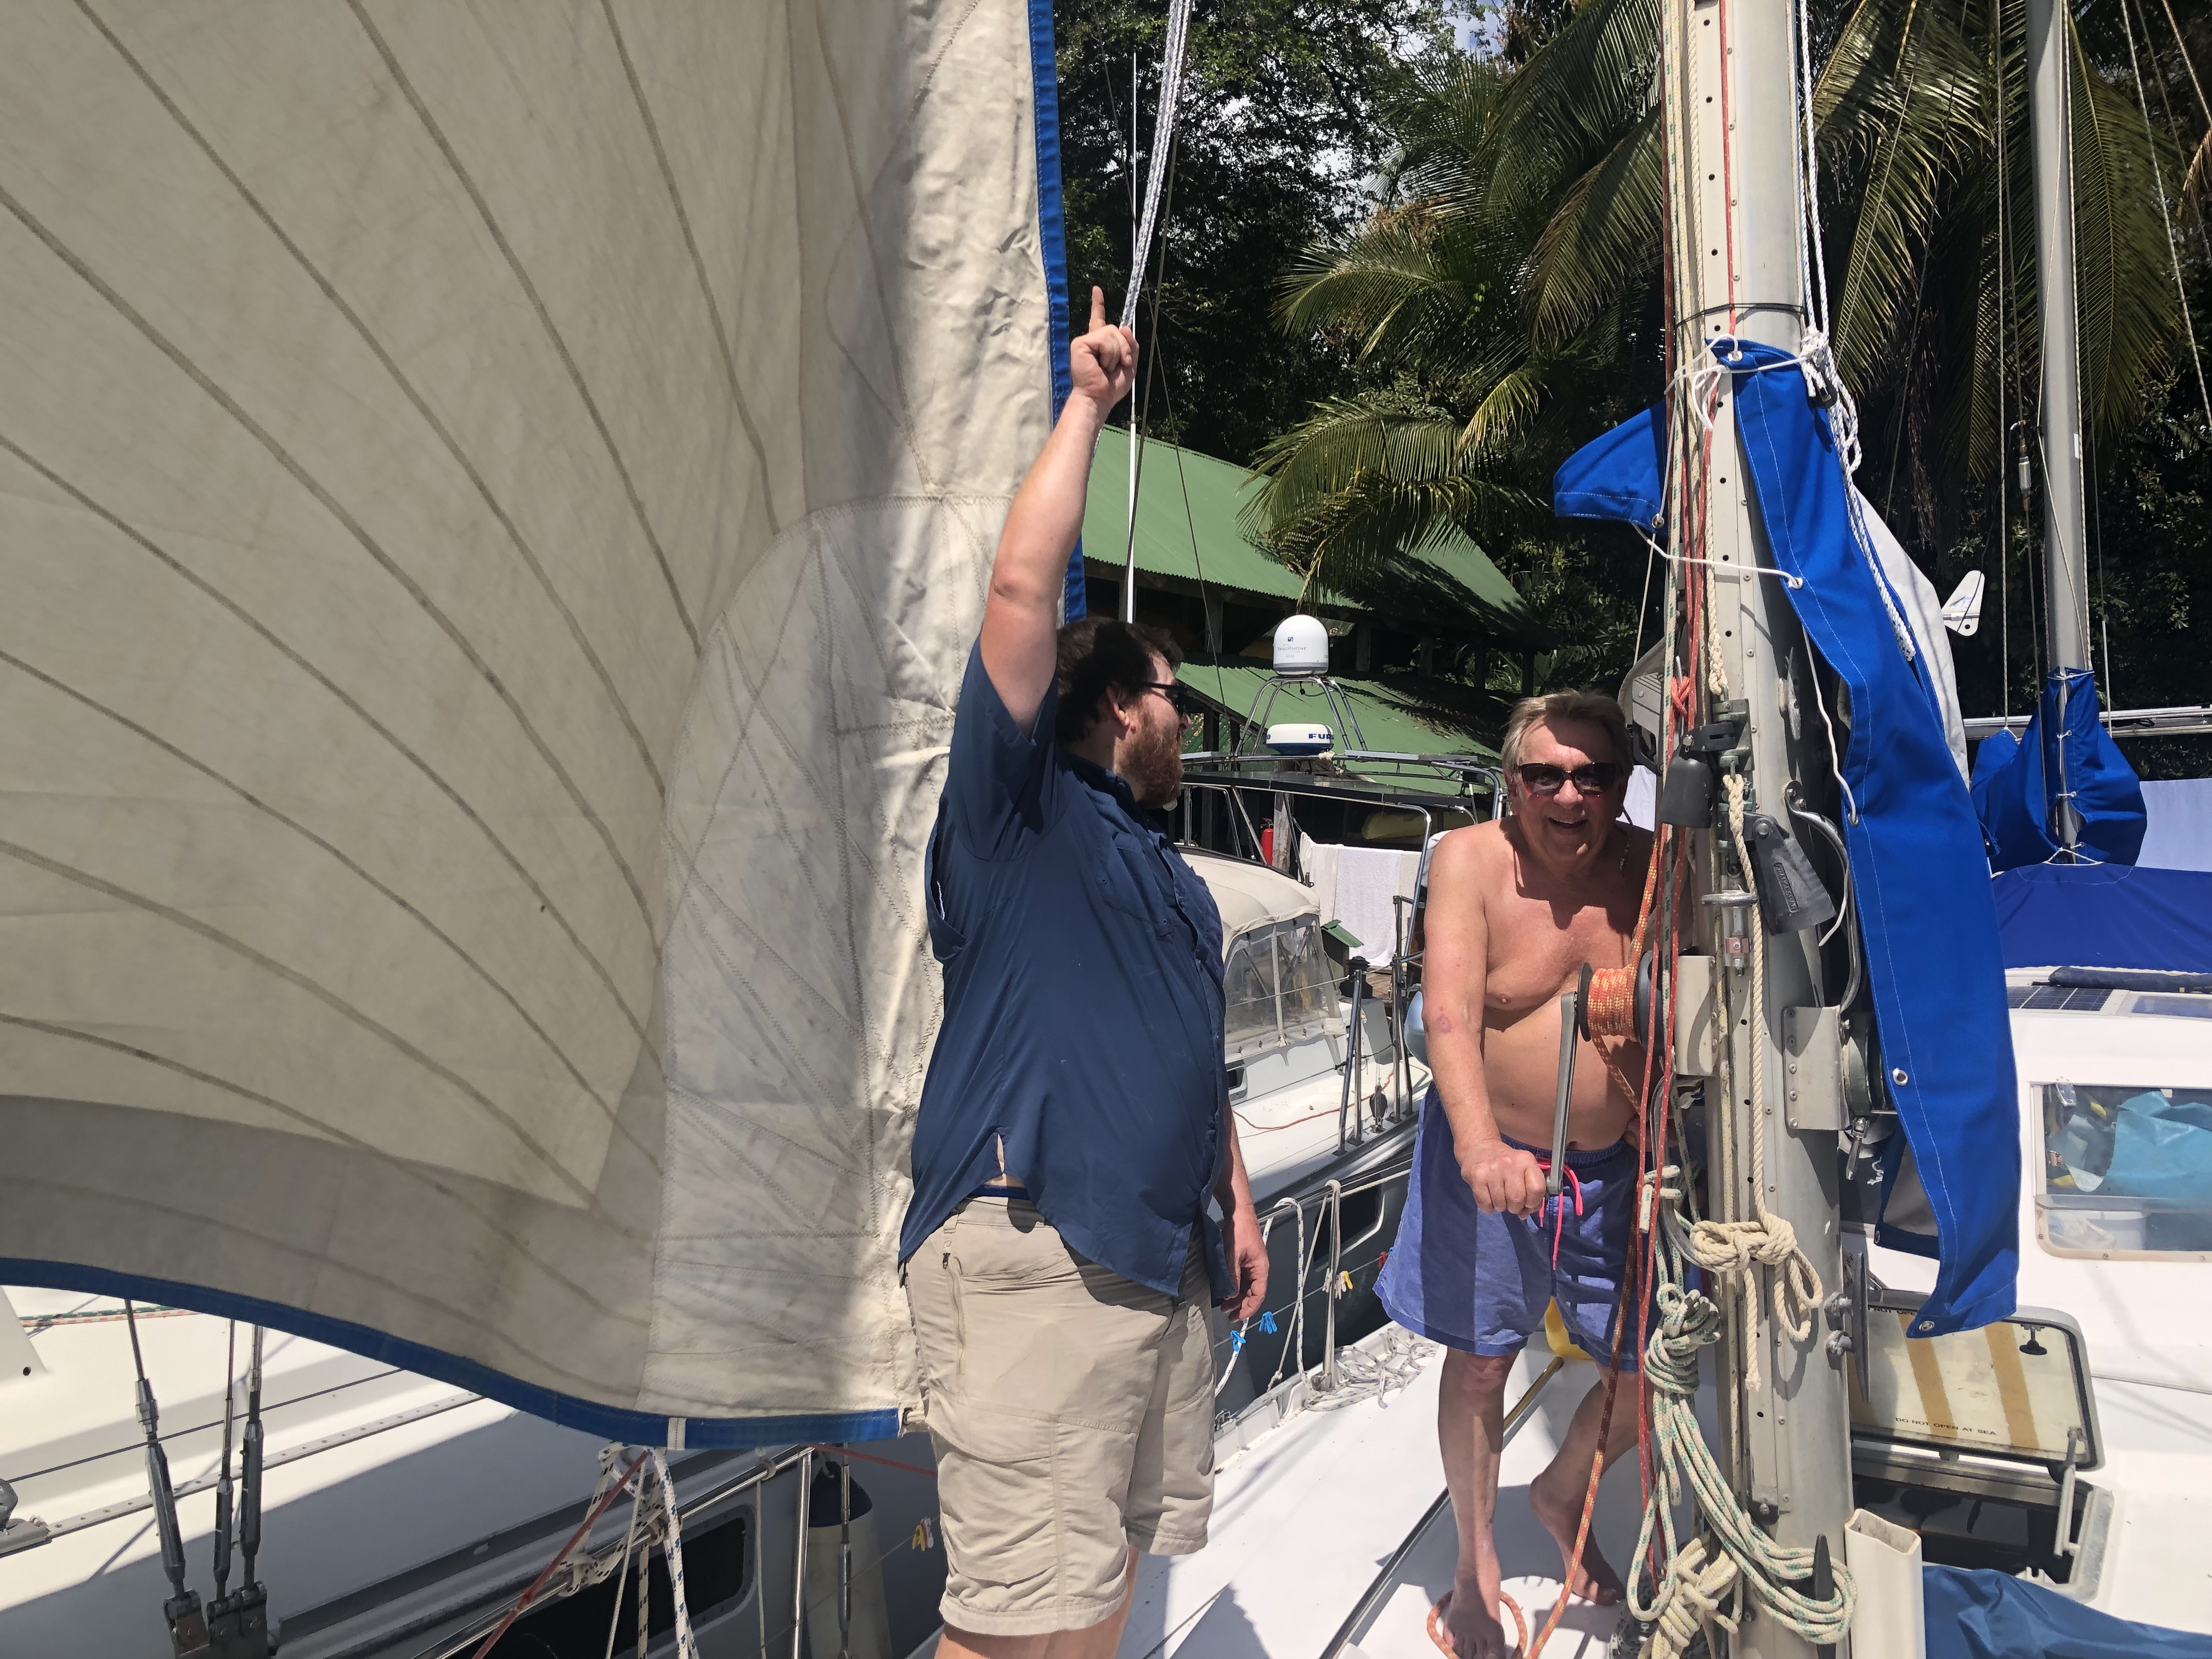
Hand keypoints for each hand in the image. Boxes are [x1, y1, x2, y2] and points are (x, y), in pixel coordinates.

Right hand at [1068, 286, 1136, 415]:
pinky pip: (1104, 339)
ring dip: (1117, 353)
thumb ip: (1131, 345)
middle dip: (1124, 347)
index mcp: (1100, 344)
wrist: (1098, 397)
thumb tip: (1124, 326)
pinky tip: (1101, 365)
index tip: (1097, 290)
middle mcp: (1091, 339)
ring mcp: (1085, 340)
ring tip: (1107, 367)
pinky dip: (1109, 354)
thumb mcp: (1130, 364)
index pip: (1099, 319)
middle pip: (1116, 329)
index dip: (1097, 305)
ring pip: (1112, 333)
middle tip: (1119, 365)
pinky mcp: (1080, 343)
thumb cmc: (1111, 386)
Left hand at [1218, 1200, 1269, 1322]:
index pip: (1259, 1294)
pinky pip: (1241, 1279)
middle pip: (1253, 1293)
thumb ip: (1232, 1276)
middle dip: (1241, 1305)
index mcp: (1261, 1268)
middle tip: (1227, 1314)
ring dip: (1236, 1297)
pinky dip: (1234, 1287)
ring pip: (1246, 1287)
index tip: (1238, 1317)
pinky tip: (1225, 1292)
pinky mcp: (1244, 1260)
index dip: (1249, 1308)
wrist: (1238, 1212)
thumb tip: (1230, 1296)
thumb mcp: (1233, 1255)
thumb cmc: (1238, 1231)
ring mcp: (1251, 1265)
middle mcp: (1258, 1269)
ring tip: (1224, 1306)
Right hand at [1460, 1138, 1547, 1217]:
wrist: (1479, 1148)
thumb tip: (1526, 1213)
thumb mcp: (1523, 1169)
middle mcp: (1510, 1163)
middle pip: (1517, 1199)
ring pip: (1501, 1204)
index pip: (1537, 1189)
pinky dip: (1487, 1207)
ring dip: (1500, 1206)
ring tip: (1498, 1196)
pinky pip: (1486, 1204)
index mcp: (1526, 1160)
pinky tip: (1487, 1196)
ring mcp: (1492, 1170)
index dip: (1533, 1202)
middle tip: (1510, 1200)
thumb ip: (1531, 1191)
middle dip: (1515, 1207)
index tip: (1527, 1202)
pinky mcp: (1477, 1177)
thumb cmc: (1505, 1162)